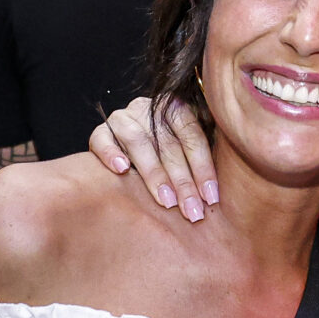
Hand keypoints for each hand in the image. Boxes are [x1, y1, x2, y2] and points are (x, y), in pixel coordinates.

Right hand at [87, 95, 215, 223]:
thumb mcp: (187, 150)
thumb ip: (200, 159)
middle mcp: (149, 109)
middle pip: (168, 144)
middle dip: (183, 181)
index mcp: (176, 108)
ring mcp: (123, 118)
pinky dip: (111, 154)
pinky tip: (122, 171)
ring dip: (154, 173)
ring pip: (138, 141)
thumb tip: (217, 192)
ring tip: (166, 201)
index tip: (210, 197)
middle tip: (192, 210)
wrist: (128, 142)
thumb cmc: (168, 154)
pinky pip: (101, 139)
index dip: (203, 167)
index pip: (192, 136)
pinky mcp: (101, 131)